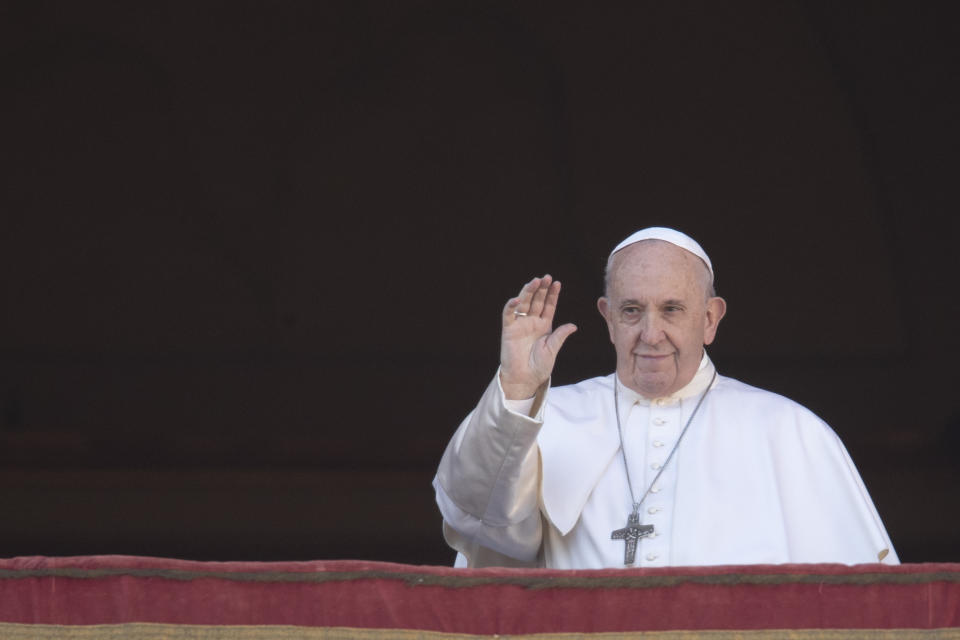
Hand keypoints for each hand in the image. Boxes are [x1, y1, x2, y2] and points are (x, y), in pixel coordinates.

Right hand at [499, 275, 577, 399]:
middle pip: (536, 301)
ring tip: (535, 282)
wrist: (525, 378)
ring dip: (528, 292)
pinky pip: (509, 314)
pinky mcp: (509, 329)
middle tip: (547, 277)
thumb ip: (560, 336)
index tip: (557, 283)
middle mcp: (532, 322)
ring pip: (524, 303)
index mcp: (544, 326)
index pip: (548, 306)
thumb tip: (573, 325)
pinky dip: (512, 306)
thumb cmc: (539, 366)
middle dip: (541, 289)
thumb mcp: (552, 350)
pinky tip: (518, 299)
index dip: (552, 294)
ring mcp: (520, 324)